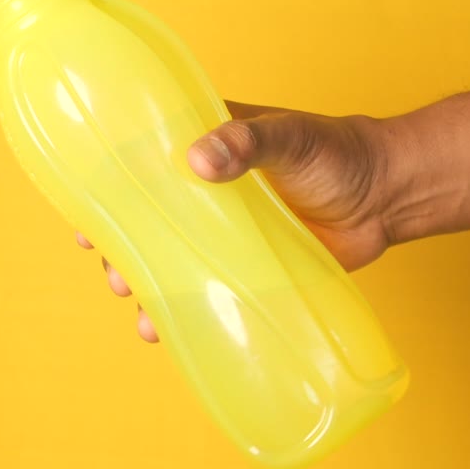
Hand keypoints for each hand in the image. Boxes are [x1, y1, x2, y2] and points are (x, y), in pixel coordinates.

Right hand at [78, 100, 396, 342]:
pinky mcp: (248, 269)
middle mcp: (205, 193)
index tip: (81, 218)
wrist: (389, 195)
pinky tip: (164, 332)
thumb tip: (198, 160)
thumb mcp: (291, 136)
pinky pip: (205, 291)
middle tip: (113, 272)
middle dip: (119, 250)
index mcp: (203, 146)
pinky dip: (181, 312)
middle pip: (145, 222)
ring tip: (139, 307)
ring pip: (169, 261)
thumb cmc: (339, 151)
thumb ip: (248, 142)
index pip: (139, 165)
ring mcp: (225, 234)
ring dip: (144, 285)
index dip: (105, 191)